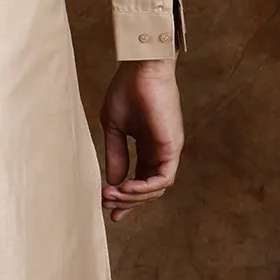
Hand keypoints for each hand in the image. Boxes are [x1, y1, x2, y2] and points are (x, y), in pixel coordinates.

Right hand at [99, 59, 182, 222]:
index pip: (139, 180)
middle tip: (106, 203)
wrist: (140, 69)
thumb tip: (113, 182)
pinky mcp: (172, 147)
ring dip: (133, 197)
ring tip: (112, 195)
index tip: (109, 210)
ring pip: (156, 189)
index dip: (125, 198)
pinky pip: (163, 179)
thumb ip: (115, 155)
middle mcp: (160, 152)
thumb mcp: (114, 129)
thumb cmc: (127, 90)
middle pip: (149, 190)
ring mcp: (168, 151)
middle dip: (127, 202)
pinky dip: (145, 188)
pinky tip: (126, 187)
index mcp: (147, 146)